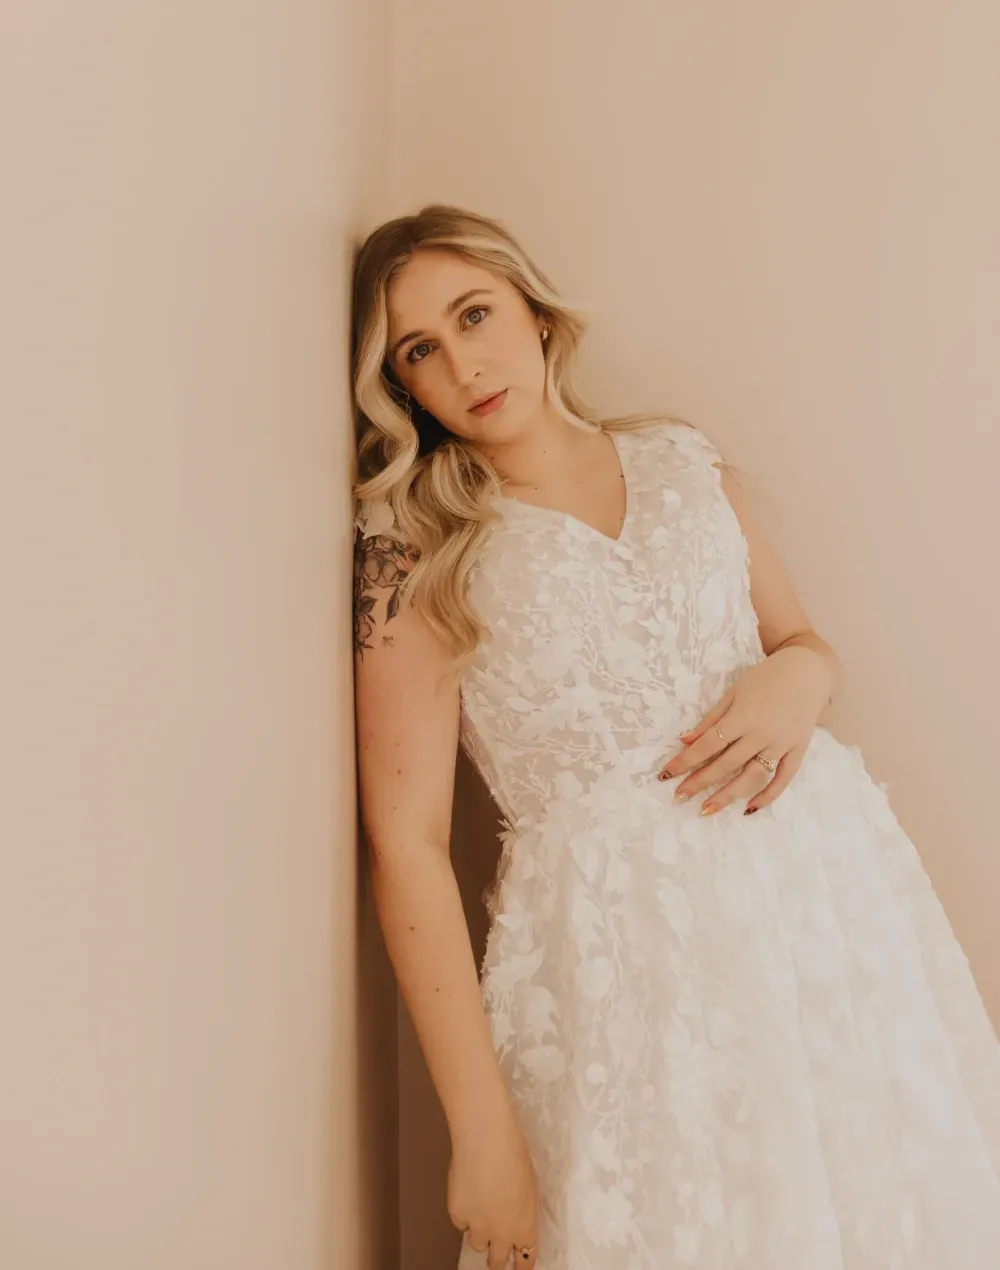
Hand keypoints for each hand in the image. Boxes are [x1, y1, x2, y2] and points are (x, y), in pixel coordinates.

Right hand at [448, 1101, 539, 1268]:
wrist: (487, 1141)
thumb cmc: (514, 1155)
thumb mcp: (530, 1187)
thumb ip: (522, 1211)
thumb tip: (514, 1217)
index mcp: (526, 1227)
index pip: (525, 1260)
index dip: (521, 1265)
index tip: (518, 1267)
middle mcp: (502, 1234)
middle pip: (497, 1263)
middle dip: (496, 1260)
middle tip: (494, 1255)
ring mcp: (478, 1227)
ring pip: (476, 1244)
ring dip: (479, 1233)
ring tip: (481, 1210)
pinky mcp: (458, 1215)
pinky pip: (461, 1222)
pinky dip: (464, 1212)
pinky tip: (468, 1190)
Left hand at [658, 645, 833, 815]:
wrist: (808, 671)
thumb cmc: (766, 677)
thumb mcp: (734, 691)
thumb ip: (711, 719)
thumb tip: (684, 740)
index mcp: (743, 716)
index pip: (708, 745)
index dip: (685, 760)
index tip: (666, 773)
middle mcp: (762, 734)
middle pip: (726, 765)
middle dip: (699, 782)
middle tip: (678, 797)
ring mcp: (782, 745)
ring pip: (752, 777)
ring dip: (728, 796)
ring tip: (706, 810)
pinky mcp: (798, 751)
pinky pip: (783, 779)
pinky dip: (768, 796)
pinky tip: (749, 809)